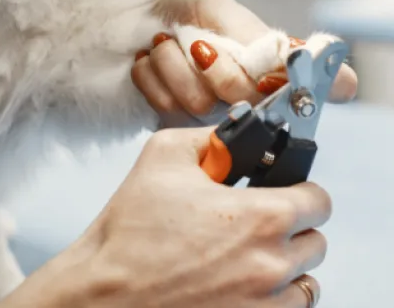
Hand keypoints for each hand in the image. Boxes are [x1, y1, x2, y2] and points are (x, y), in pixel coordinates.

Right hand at [0, 128, 327, 307]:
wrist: (108, 290)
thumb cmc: (132, 230)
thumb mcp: (164, 154)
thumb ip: (210, 137)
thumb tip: (234, 136)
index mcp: (259, 216)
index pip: (318, 200)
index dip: (300, 188)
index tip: (284, 190)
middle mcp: (272, 264)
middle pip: (315, 240)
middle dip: (291, 224)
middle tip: (256, 218)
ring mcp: (265, 304)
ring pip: (306, 279)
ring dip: (286, 262)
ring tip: (248, 251)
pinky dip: (275, 295)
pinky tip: (243, 280)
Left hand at [133, 0, 356, 119]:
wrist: (140, 13)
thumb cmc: (189, 12)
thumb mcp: (226, 15)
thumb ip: (267, 42)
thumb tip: (336, 77)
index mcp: (266, 76)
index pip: (294, 94)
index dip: (263, 80)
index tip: (242, 65)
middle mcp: (243, 103)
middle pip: (236, 98)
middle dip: (209, 63)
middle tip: (194, 43)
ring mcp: (205, 118)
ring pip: (193, 103)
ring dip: (172, 62)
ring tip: (166, 44)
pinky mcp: (170, 123)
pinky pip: (160, 104)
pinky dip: (150, 73)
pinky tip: (149, 61)